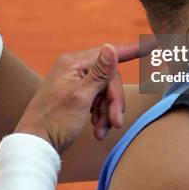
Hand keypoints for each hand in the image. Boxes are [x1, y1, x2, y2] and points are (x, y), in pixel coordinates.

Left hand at [15, 39, 156, 153]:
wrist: (36, 145)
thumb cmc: (55, 121)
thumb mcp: (81, 97)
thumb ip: (99, 72)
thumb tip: (110, 46)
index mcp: (73, 63)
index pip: (108, 53)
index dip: (132, 51)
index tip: (153, 44)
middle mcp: (73, 68)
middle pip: (109, 78)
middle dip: (114, 101)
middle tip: (115, 122)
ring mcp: (74, 82)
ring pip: (105, 91)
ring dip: (107, 112)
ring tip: (100, 131)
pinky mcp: (75, 96)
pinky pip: (97, 100)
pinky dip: (100, 115)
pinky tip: (96, 130)